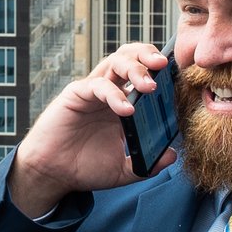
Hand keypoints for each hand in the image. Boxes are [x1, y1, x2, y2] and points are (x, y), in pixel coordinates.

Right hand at [6, 42, 175, 218]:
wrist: (53, 175)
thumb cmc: (85, 168)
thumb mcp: (124, 170)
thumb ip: (148, 165)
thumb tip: (172, 155)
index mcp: (123, 103)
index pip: (145, 75)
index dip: (161, 72)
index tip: (178, 78)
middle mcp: (109, 92)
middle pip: (131, 58)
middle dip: (148, 56)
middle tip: (163, 66)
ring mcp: (93, 91)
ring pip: (115, 62)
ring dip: (135, 68)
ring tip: (149, 85)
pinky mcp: (76, 94)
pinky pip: (98, 85)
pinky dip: (114, 94)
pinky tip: (126, 110)